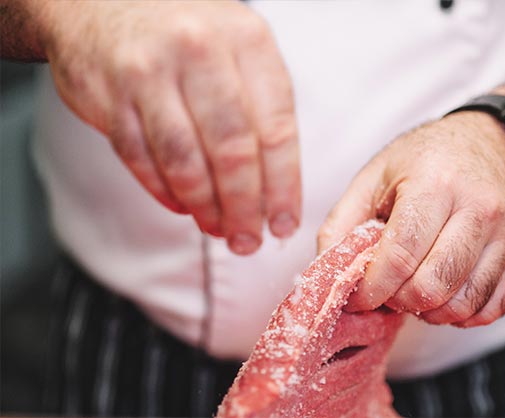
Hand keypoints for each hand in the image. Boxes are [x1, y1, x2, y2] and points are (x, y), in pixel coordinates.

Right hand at [40, 0, 300, 253]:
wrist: (104, 1)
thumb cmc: (189, 36)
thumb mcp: (239, 52)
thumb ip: (262, 111)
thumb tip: (275, 193)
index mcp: (248, 42)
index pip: (276, 130)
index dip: (283, 187)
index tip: (283, 223)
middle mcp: (200, 51)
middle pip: (232, 152)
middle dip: (243, 208)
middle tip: (248, 239)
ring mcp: (149, 71)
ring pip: (185, 161)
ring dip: (205, 207)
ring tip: (218, 229)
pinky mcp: (108, 94)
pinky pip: (140, 159)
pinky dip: (164, 191)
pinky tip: (183, 206)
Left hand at [318, 112, 504, 326]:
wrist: (491, 141)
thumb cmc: (426, 159)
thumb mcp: (375, 175)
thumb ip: (343, 221)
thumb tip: (326, 269)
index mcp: (435, 184)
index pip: (400, 256)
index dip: (372, 288)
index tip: (359, 296)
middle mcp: (480, 209)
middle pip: (432, 286)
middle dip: (399, 301)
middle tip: (388, 290)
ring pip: (464, 304)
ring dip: (430, 311)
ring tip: (415, 289)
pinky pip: (493, 309)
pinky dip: (462, 315)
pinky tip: (446, 295)